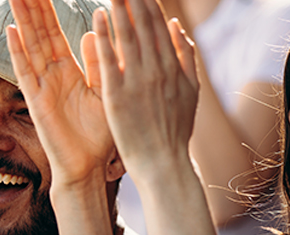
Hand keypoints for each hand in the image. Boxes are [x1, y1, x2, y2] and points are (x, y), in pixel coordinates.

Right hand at [6, 0, 116, 190]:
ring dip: (22, 20)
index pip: (54, 31)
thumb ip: (98, 62)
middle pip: (38, 32)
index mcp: (69, 70)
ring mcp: (41, 86)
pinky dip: (18, 53)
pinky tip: (11, 32)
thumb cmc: (100, 134)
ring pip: (29, 46)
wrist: (89, 167)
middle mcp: (51, 75)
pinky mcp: (36, 102)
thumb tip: (91, 31)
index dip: (47, 8)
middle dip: (31, 6)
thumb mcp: (105, 92)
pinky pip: (25, 73)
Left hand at [92, 0, 198, 178]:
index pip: (159, 24)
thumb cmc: (175, 131)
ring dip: (119, 8)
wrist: (164, 163)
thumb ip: (187, 58)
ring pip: (127, 35)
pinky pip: (110, 59)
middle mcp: (158, 70)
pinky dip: (105, 36)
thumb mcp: (190, 92)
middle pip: (143, 23)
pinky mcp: (118, 96)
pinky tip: (98, 17)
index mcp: (174, 68)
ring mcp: (138, 82)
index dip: (147, 0)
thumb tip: (176, 27)